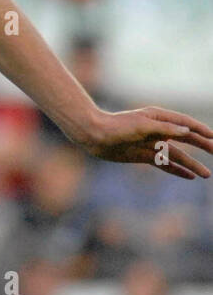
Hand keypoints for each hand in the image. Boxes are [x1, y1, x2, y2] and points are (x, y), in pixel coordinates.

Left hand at [73, 106, 212, 179]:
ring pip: (177, 155)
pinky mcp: (144, 155)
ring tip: (207, 175)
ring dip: (192, 164)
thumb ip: (165, 128)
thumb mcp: (142, 126)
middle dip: (202, 146)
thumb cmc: (116, 126)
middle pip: (185, 139)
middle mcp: (157, 130)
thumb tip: (188, 131)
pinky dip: (177, 170)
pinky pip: (165, 164)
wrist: (94, 135)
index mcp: (158, 118)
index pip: (185, 123)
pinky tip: (190, 177)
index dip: (201, 130)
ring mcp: (151, 143)